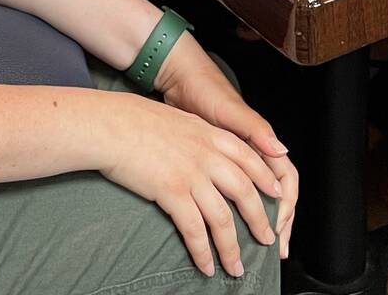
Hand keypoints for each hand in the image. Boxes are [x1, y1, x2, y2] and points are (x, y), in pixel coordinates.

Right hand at [95, 90, 283, 279]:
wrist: (111, 124)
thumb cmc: (136, 120)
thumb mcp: (178, 120)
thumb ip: (198, 133)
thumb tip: (205, 142)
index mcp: (210, 135)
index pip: (249, 159)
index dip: (266, 179)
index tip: (277, 196)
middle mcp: (207, 155)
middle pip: (245, 193)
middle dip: (259, 220)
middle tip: (266, 239)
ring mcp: (192, 174)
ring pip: (223, 218)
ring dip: (231, 247)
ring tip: (236, 266)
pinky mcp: (172, 192)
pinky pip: (194, 230)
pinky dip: (203, 252)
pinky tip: (206, 265)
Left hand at [155, 35, 297, 260]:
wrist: (180, 79)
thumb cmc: (206, 90)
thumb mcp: (230, 111)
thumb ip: (256, 131)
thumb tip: (282, 152)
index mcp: (261, 142)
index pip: (285, 181)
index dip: (286, 207)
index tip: (278, 230)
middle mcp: (252, 152)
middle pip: (276, 194)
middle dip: (279, 221)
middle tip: (275, 250)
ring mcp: (235, 158)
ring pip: (257, 196)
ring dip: (261, 220)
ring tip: (259, 246)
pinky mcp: (217, 162)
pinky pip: (235, 192)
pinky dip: (237, 210)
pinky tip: (231, 226)